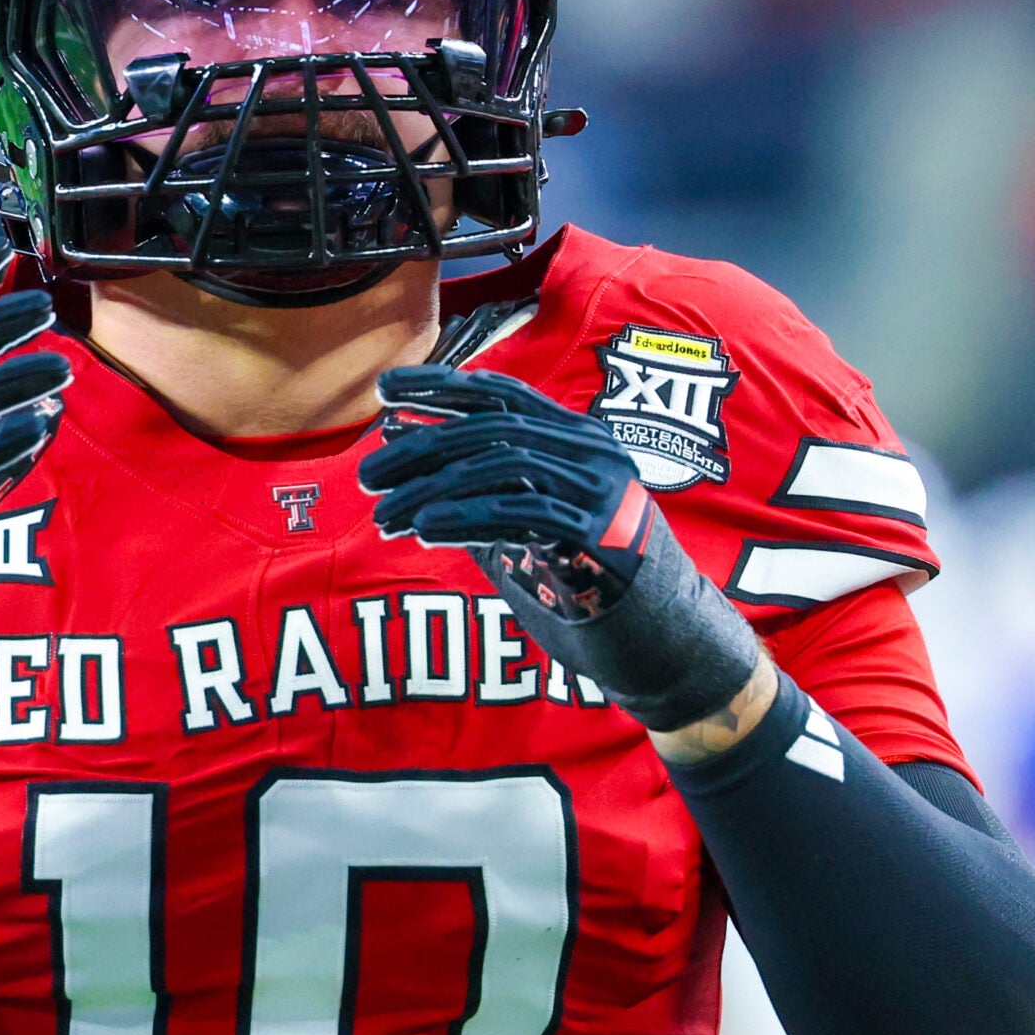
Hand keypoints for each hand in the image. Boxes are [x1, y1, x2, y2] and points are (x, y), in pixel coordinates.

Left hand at [358, 364, 769, 746]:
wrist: (668, 649)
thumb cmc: (590, 587)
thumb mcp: (528, 528)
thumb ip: (480, 491)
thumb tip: (408, 452)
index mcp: (579, 439)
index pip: (502, 394)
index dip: (440, 386)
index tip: (384, 390)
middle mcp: (595, 453)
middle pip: (492, 428)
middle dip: (420, 447)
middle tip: (367, 475)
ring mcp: (604, 492)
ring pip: (503, 464)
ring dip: (432, 488)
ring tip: (386, 515)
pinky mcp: (603, 536)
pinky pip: (522, 513)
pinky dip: (466, 517)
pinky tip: (425, 528)